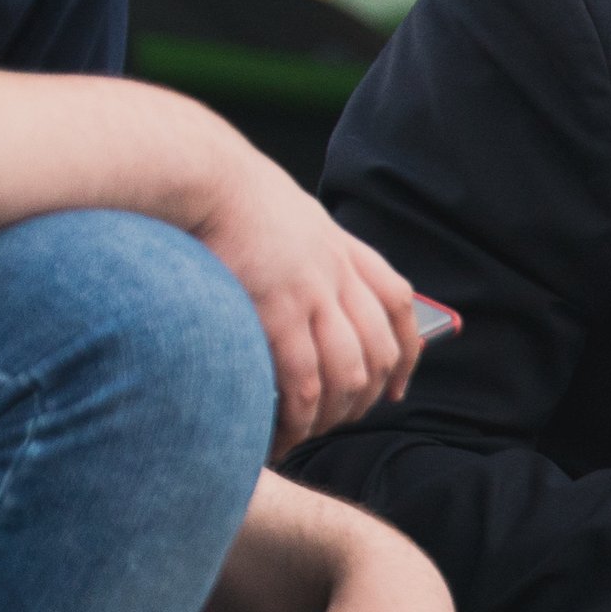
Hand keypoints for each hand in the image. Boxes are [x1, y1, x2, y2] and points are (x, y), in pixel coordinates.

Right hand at [183, 132, 424, 449]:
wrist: (204, 176)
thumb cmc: (226, 196)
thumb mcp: (285, 215)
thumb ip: (303, 250)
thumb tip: (290, 277)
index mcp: (343, 248)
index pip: (397, 303)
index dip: (407, 351)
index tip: (396, 388)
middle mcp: (339, 274)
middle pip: (379, 350)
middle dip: (367, 396)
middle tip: (341, 421)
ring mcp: (314, 294)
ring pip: (348, 375)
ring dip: (334, 415)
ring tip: (309, 435)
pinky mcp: (279, 312)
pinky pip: (304, 382)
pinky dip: (300, 418)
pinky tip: (284, 433)